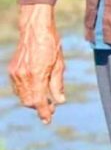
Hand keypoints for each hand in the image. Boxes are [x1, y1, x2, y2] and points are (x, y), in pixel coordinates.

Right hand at [9, 4, 64, 124]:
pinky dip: (25, 92)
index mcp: (37, 75)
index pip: (39, 101)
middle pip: (29, 101)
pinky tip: (35, 90)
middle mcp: (23, 76)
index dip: (44, 112)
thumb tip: (59, 101)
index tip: (48, 120)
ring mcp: (15, 73)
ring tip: (45, 100)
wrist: (35, 29)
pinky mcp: (12, 70)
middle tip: (51, 108)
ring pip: (22, 96)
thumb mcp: (59, 64)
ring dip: (32, 101)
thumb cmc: (51, 44)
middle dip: (39, 107)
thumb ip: (57, 84)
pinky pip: (17, 88)